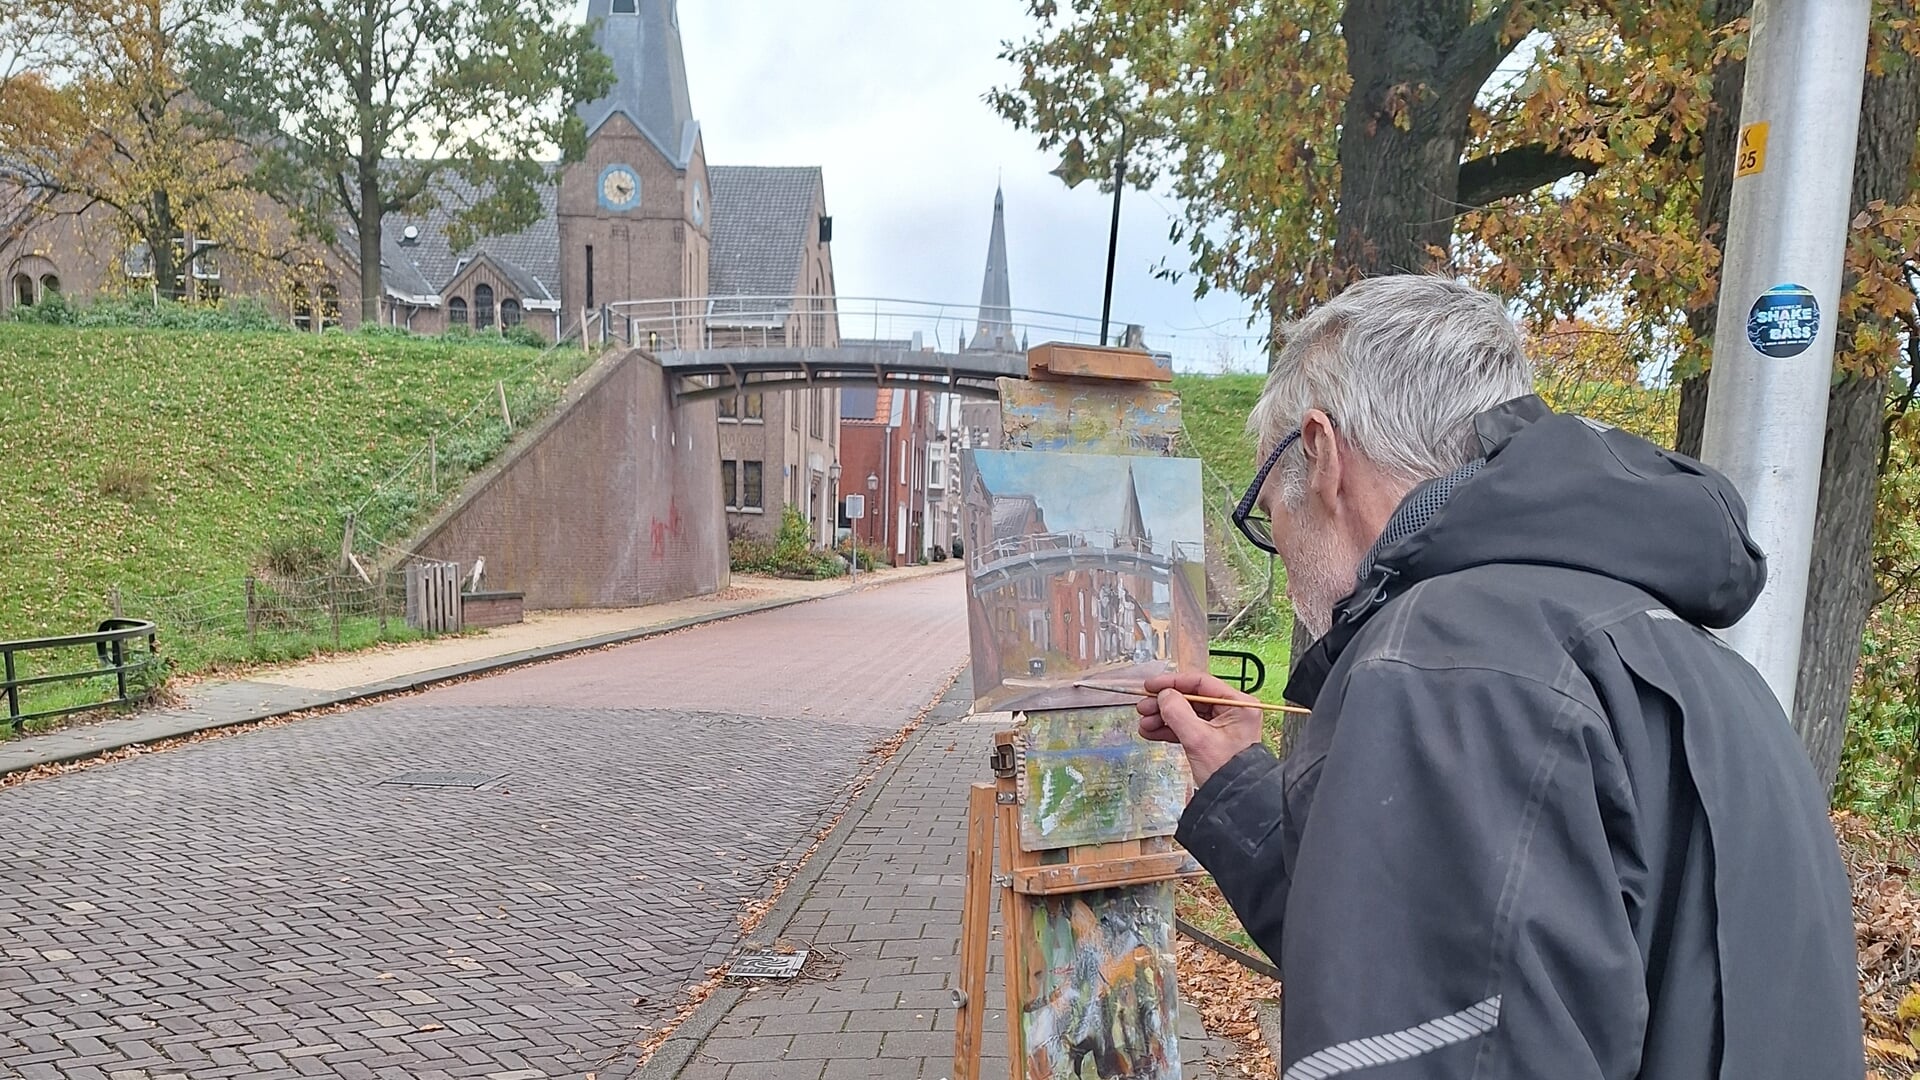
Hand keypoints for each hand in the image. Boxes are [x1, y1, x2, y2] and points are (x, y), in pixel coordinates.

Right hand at [1136, 671, 1264, 787]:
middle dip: (1164, 704)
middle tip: (1142, 708)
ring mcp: (1221, 726)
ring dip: (1163, 718)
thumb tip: (1163, 695)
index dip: (1172, 683)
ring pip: (1187, 714)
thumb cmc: (1226, 771)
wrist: (1234, 801)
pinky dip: (1169, 730)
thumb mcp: (1198, 739)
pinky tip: (1151, 732)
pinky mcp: (1212, 739)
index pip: (1200, 683)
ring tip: (1144, 724)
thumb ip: (1177, 712)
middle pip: (1191, 698)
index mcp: (1237, 704)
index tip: (1150, 686)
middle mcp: (1231, 711)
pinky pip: (1188, 728)